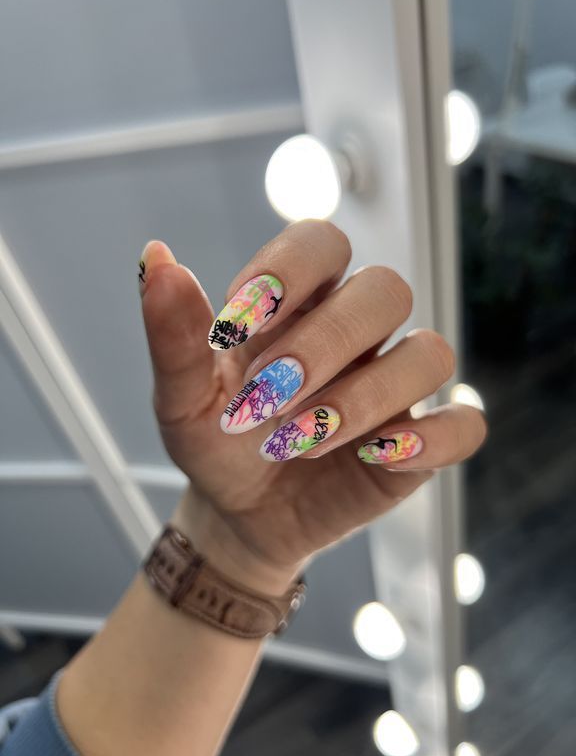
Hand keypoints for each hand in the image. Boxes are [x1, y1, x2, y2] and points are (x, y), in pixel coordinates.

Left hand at [139, 220, 485, 593]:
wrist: (238, 513)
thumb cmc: (217, 441)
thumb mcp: (182, 398)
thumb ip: (174, 335)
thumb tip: (156, 257)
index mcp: (302, 304)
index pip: (322, 242)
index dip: (288, 269)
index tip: (237, 323)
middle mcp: (357, 334)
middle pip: (386, 289)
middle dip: (326, 341)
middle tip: (269, 394)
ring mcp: (394, 387)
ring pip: (430, 353)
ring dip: (367, 395)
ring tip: (302, 439)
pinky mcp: (419, 444)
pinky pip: (464, 426)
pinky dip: (431, 439)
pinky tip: (376, 457)